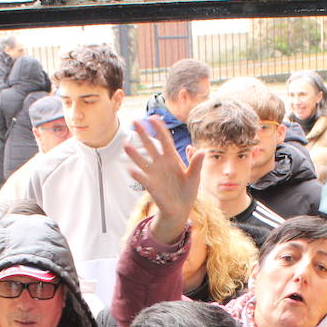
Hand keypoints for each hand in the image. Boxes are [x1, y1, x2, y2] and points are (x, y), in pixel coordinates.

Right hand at [124, 116, 201, 243]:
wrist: (181, 209)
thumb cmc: (188, 191)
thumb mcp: (194, 176)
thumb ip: (196, 164)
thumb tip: (201, 150)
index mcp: (172, 158)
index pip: (164, 140)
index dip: (159, 129)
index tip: (153, 117)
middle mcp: (160, 164)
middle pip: (150, 146)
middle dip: (143, 134)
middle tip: (134, 121)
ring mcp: (154, 174)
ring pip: (142, 161)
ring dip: (134, 154)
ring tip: (125, 145)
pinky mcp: (151, 186)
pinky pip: (143, 179)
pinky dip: (137, 175)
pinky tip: (131, 170)